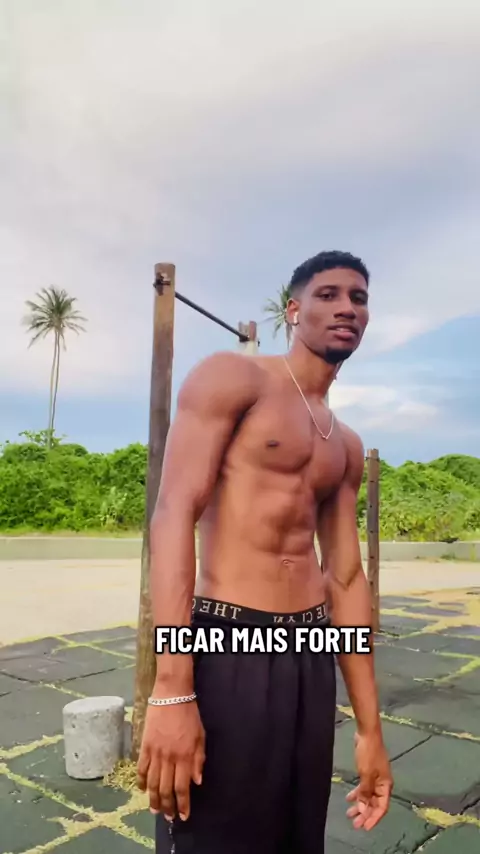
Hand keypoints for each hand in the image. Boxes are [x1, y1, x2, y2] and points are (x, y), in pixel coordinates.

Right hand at [137, 699, 205, 821]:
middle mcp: (169, 758)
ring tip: (155, 809)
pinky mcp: (145, 746)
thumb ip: (199, 760)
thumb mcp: (201, 736)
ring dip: (153, 798)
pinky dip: (141, 780)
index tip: (183, 815)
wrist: (171, 695)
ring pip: (152, 782)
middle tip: (168, 817)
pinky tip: (143, 789)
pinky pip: (141, 768)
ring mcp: (155, 752)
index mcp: (185, 756)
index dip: (183, 803)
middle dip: (167, 806)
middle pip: (166, 789)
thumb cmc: (189, 715)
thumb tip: (197, 781)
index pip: (182, 787)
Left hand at [346, 730, 392, 830]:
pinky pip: (363, 788)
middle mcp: (382, 784)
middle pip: (374, 804)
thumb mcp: (366, 774)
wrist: (367, 734)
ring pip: (368, 796)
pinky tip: (349, 798)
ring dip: (360, 805)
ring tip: (349, 814)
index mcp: (385, 785)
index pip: (382, 807)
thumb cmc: (369, 753)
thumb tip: (363, 810)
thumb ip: (365, 793)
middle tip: (355, 824)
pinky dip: (357, 794)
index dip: (374, 818)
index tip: (365, 827)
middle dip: (365, 814)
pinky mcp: (368, 772)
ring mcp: (375, 778)